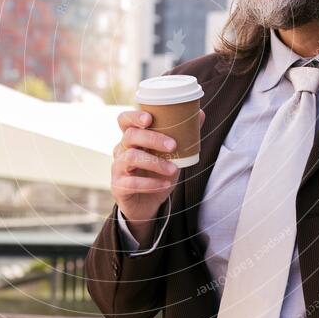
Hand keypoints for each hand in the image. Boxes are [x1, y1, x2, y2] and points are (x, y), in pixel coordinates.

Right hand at [112, 108, 205, 244]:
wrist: (147, 204)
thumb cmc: (157, 173)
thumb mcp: (171, 154)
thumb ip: (182, 135)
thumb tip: (200, 114)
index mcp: (132, 138)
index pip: (125, 120)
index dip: (134, 116)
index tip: (149, 118)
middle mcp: (121, 150)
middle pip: (130, 136)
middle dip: (153, 138)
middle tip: (173, 145)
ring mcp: (118, 168)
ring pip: (131, 158)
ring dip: (155, 162)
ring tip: (173, 169)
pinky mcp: (118, 187)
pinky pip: (132, 183)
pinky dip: (151, 183)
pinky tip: (165, 184)